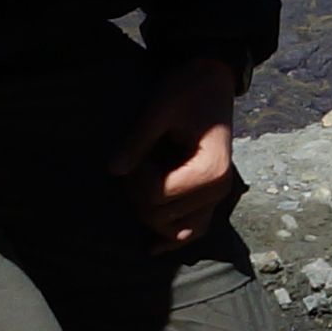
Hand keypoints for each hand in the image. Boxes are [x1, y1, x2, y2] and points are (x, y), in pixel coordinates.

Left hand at [117, 53, 246, 257]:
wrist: (212, 81)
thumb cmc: (187, 91)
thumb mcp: (159, 109)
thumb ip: (137, 141)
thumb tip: (113, 170)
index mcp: (209, 170)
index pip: (157, 197)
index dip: (135, 179)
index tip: (132, 155)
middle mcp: (218, 190)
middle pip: (162, 216)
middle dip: (139, 194)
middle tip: (135, 162)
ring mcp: (216, 197)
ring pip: (175, 230)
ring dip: (150, 213)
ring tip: (141, 182)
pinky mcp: (210, 197)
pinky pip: (194, 229)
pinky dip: (173, 240)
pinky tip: (152, 248)